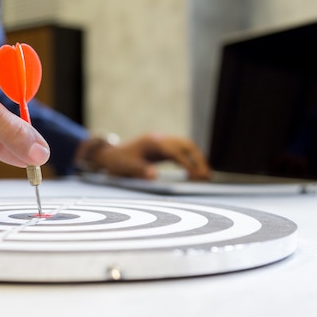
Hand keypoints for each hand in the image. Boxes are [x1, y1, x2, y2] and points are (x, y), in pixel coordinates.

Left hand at [77, 133, 209, 179]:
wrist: (110, 154)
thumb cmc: (118, 161)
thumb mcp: (126, 168)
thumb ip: (139, 171)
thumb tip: (154, 176)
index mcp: (152, 142)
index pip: (175, 151)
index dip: (187, 163)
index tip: (196, 176)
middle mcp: (160, 139)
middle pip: (186, 145)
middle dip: (199, 160)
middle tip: (206, 177)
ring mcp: (163, 141)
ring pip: (186, 146)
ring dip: (197, 159)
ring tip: (205, 176)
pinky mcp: (163, 147)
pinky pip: (181, 150)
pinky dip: (190, 160)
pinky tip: (194, 173)